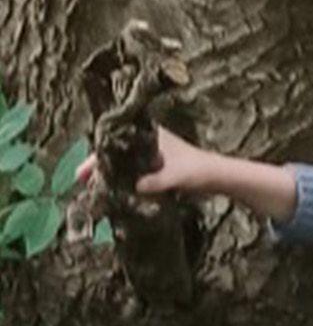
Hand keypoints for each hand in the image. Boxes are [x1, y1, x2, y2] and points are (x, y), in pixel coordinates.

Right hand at [76, 125, 219, 195]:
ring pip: (124, 162)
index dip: (96, 158)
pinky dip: (124, 179)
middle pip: (116, 152)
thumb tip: (133, 188)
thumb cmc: (198, 170)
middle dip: (99, 166)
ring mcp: (153, 153)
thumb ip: (153, 182)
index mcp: (149, 135)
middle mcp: (148, 141)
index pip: (115, 143)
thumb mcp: (173, 177)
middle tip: (81, 182)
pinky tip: (114, 190)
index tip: (81, 172)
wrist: (220, 176)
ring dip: (110, 173)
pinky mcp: (159, 166)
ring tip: (94, 187)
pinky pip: (135, 171)